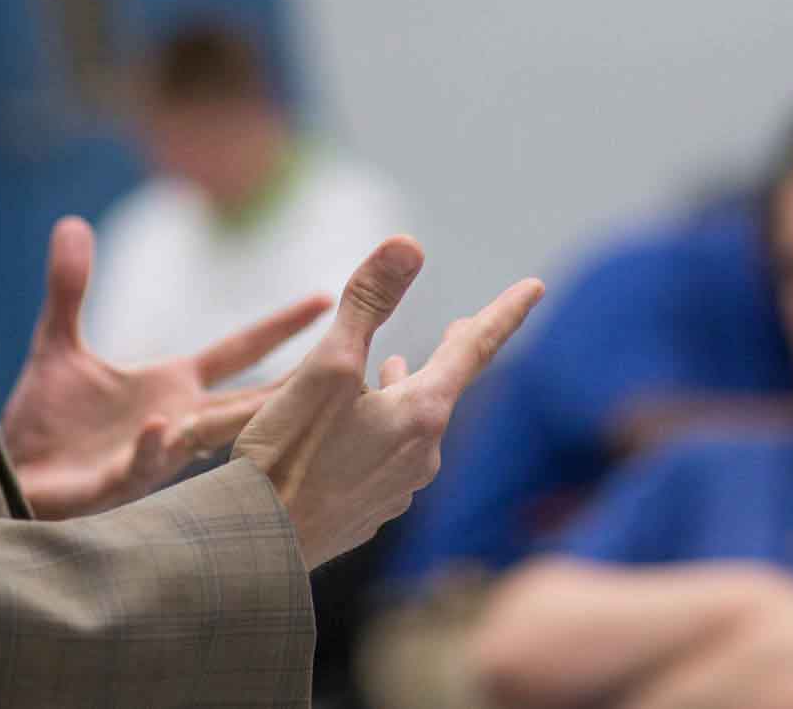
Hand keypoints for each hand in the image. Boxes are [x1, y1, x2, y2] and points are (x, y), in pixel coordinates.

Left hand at [0, 215, 332, 519]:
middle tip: (347, 365)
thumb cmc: (44, 421)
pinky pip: (141, 466)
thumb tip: (72, 222)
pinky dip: (153, 449)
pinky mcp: (113, 482)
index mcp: (172, 386)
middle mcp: (176, 419)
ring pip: (211, 437)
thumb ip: (70, 286)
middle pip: (249, 399)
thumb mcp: (57, 342)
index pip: (240, 351)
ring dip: (240, 420)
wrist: (9, 477)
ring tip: (280, 395)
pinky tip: (162, 429)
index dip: (281, 326)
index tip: (327, 297)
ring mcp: (152, 453)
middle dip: (295, 383)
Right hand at [233, 235, 544, 567]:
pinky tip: (355, 432)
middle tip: (464, 327)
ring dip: (406, 392)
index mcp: (421, 414)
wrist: (258, 548)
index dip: (504, 312)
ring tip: (393, 369)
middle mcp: (423, 455)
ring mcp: (398, 490)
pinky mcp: (369, 512)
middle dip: (452, 354)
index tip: (535, 287)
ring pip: (412, 426)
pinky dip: (379, 431)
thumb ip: (368, 302)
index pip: (475, 348)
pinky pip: (386, 459)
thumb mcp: (326, 365)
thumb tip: (409, 245)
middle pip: (444, 389)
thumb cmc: (289, 453)